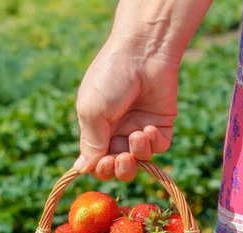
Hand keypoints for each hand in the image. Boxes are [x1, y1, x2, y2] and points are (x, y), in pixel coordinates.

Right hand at [74, 37, 178, 181]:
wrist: (143, 54)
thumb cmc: (110, 79)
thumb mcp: (93, 112)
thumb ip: (91, 143)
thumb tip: (81, 170)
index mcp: (96, 129)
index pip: (96, 161)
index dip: (99, 169)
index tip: (103, 163)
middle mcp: (117, 132)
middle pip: (118, 167)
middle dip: (120, 169)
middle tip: (121, 158)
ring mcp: (139, 129)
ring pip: (140, 161)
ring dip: (138, 153)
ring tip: (138, 135)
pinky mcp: (161, 125)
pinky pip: (158, 148)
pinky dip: (154, 144)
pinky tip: (149, 128)